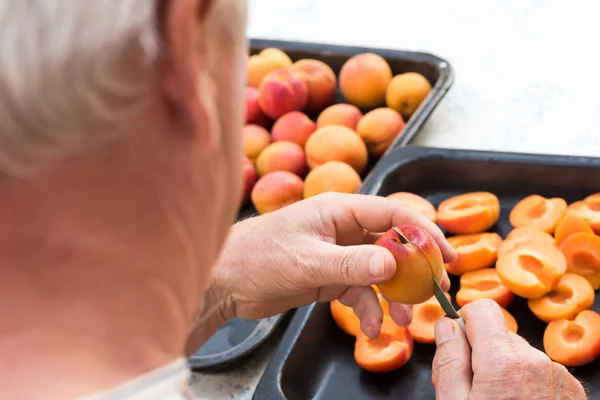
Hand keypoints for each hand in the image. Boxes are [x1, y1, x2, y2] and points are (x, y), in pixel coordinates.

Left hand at [187, 192, 455, 352]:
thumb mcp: (307, 261)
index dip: (423, 232)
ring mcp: (337, 254)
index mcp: (339, 210)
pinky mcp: (329, 277)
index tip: (446, 256)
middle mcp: (342, 229)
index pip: (393, 214)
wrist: (225, 281)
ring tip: (402, 319)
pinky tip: (370, 327)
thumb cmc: (258, 256)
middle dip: (414, 268)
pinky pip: (359, 291)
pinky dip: (367, 309)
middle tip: (435, 290)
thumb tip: (393, 263)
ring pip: (378, 272)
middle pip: (391, 244)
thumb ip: (351, 264)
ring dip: (392, 296)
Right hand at [432, 299, 585, 399]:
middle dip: (481, 354)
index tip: (457, 345)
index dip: (465, 322)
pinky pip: (541, 372)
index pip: (483, 309)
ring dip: (505, 371)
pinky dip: (528, 385)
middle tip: (472, 390)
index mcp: (503, 361)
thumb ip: (448, 360)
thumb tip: (446, 325)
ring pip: (519, 355)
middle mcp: (537, 361)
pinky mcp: (572, 391)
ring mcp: (559, 376)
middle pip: (499, 335)